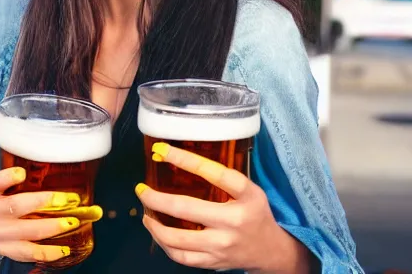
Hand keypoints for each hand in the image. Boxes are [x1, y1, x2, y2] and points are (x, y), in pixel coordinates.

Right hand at [0, 167, 102, 262]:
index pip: (5, 190)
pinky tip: (63, 250)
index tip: (25, 175)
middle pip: (23, 213)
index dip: (15, 182)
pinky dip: (47, 253)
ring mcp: (2, 239)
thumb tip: (22, 172)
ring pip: (30, 236)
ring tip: (72, 224)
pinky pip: (30, 254)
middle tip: (72, 202)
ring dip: (53, 230)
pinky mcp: (8, 252)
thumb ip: (6, 177)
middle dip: (50, 208)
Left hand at [135, 143, 311, 273]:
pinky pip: (181, 257)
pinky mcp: (214, 263)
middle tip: (141, 189)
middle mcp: (233, 221)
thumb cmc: (255, 212)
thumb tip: (181, 160)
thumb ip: (222, 177)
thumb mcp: (248, 189)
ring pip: (177, 239)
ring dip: (154, 224)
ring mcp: (222, 246)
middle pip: (185, 208)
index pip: (212, 172)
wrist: (271, 251)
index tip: (161, 149)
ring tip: (145, 212)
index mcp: (245, 195)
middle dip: (155, 198)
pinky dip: (164, 244)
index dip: (183, 158)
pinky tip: (158, 232)